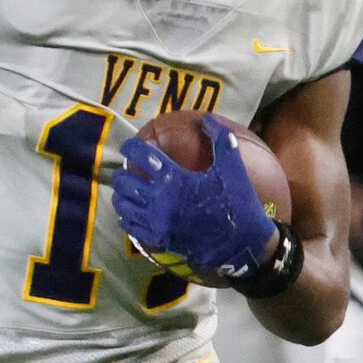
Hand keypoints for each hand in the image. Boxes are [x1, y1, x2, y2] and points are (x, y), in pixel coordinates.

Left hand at [109, 114, 278, 281]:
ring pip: (123, 206)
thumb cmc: (237, 202)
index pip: (142, 156)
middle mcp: (160, 200)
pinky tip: (130, 212)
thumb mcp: (232, 167)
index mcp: (176, 179)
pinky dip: (126, 217)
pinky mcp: (158, 239)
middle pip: (125, 182)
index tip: (130, 146)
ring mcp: (157, 222)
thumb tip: (207, 119)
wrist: (241, 242)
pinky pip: (130, 228)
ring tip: (126, 190)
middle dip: (122, 173)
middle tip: (126, 170)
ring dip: (121, 195)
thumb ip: (220, 139)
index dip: (131, 147)